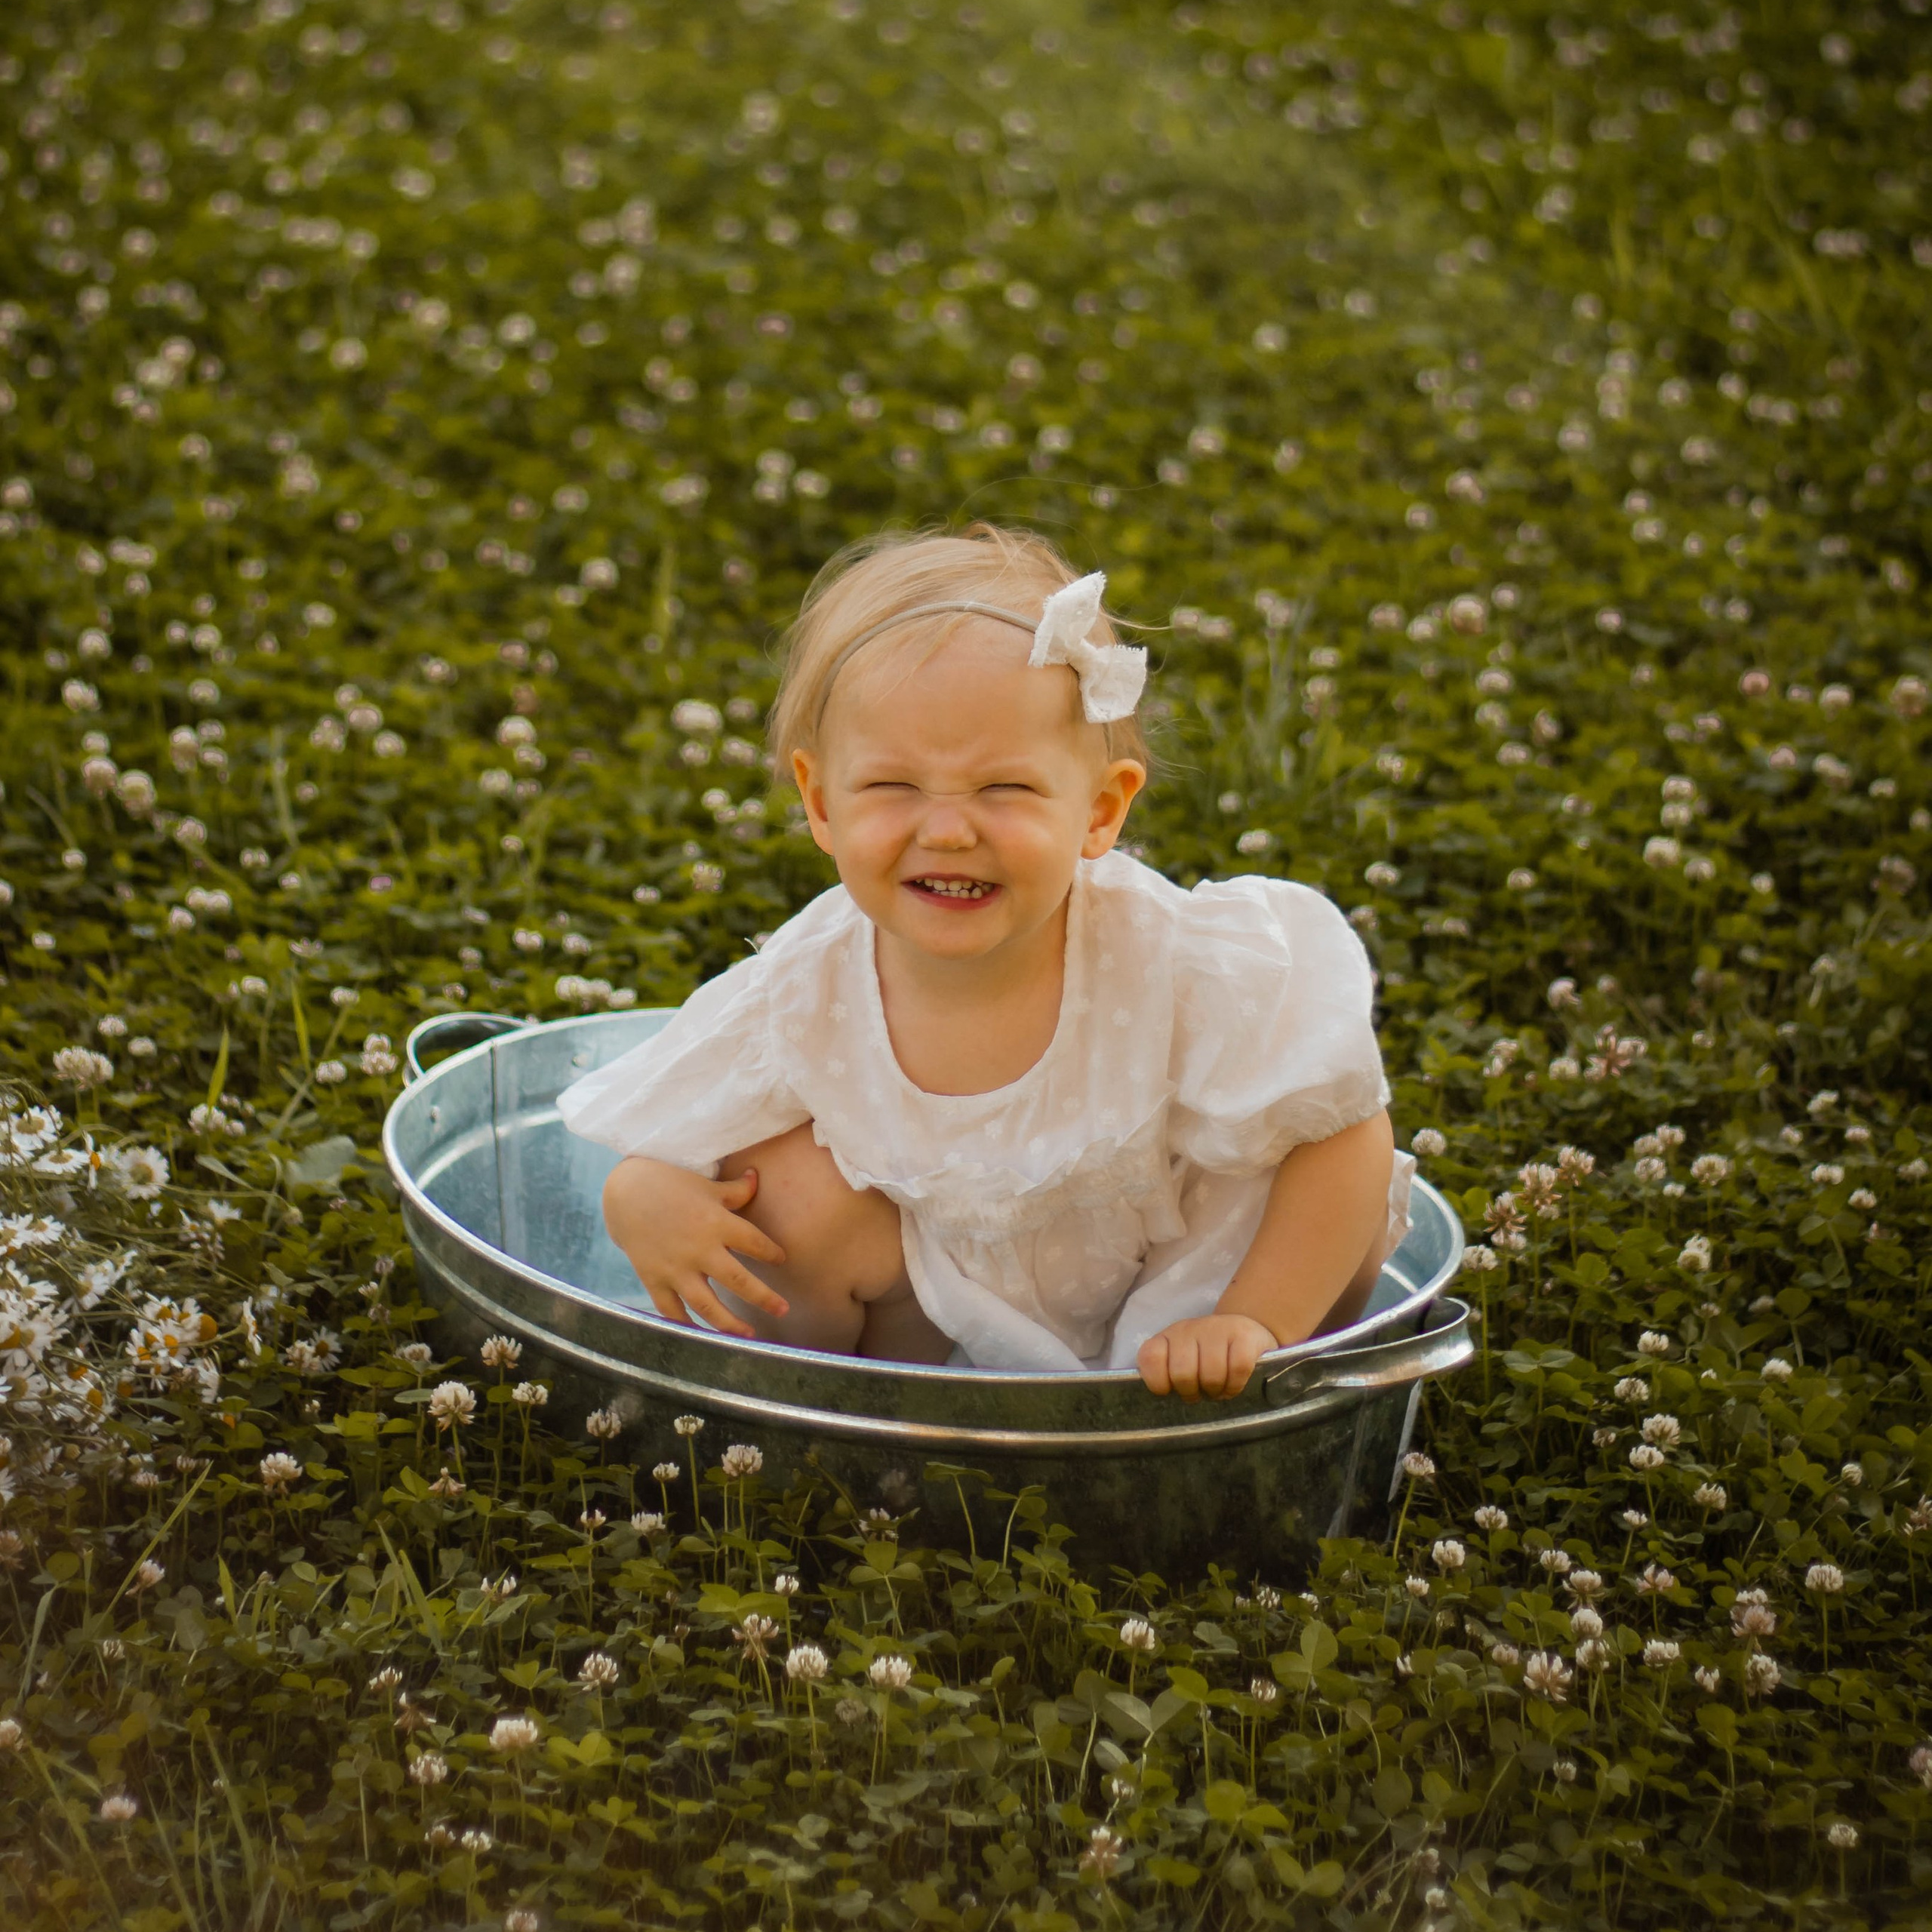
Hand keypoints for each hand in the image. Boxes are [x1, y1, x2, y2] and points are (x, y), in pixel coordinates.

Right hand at [601, 1156, 790, 1339]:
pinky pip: (672, 1311)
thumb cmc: (671, 1184)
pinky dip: (686, 1326)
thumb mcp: (707, 1185)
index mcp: (717, 1223)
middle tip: (783, 1310)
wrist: (625, 1192)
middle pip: (739, 1281)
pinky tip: (703, 1338)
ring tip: (748, 1335)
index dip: (771, 1253)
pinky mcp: (654, 1280)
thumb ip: (736, 1190)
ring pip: (707, 1305)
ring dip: (730, 1324)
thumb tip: (758, 1176)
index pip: (755, 1243)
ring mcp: (675, 1268)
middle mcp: (699, 1250)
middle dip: (764, 1298)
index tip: (781, 1260)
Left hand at [1137, 1313, 1279, 1401]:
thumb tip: (1162, 1402)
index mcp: (1167, 1337)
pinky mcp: (1244, 1334)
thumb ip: (1166, 1376)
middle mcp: (1188, 1328)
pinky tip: (1234, 1385)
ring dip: (1216, 1391)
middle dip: (1192, 1392)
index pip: (1150, 1358)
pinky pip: (1238, 1369)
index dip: (1159, 1382)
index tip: (1172, 1389)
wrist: (1242, 1331)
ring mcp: (1217, 1328)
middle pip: (1182, 1374)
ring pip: (1212, 1375)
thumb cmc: (1205, 1357)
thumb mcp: (1179, 1362)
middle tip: (1200, 1392)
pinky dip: (1235, 1385)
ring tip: (1218, 1389)